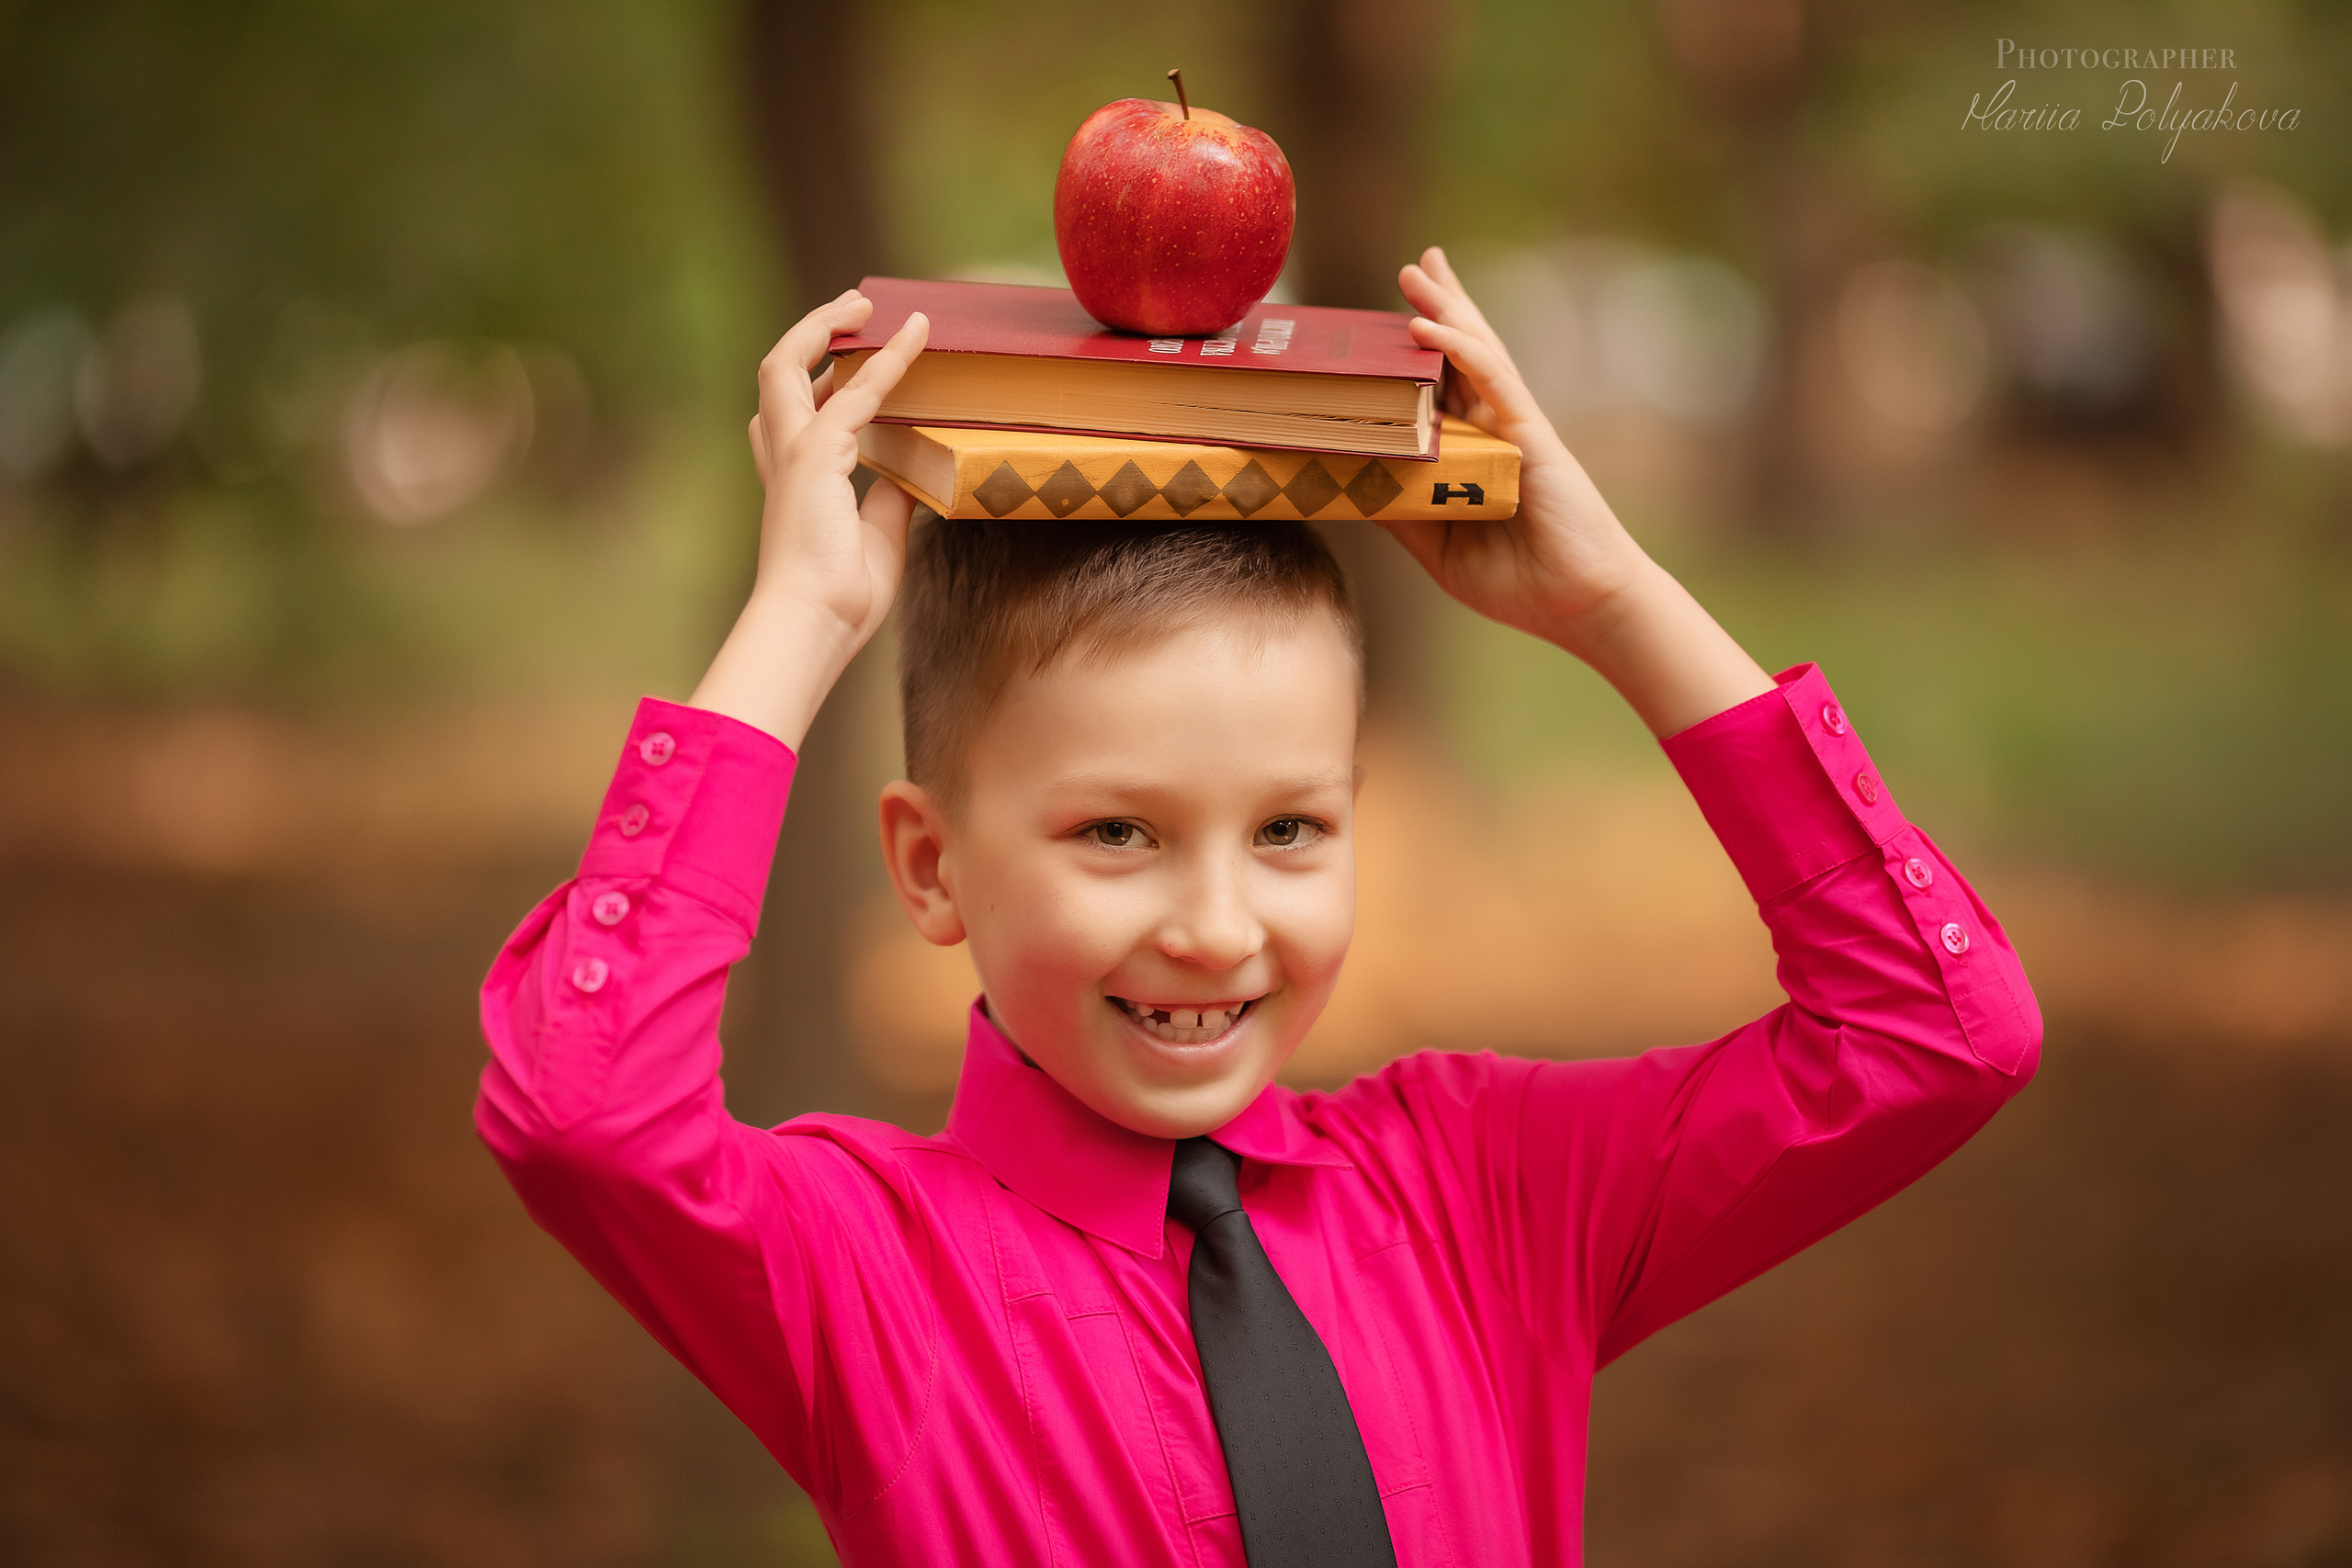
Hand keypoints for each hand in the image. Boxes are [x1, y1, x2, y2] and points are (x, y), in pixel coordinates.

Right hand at [689, 291, 929, 746]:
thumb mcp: (879, 535)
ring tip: (864, 301)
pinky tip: (915, 335)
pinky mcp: (816, 454)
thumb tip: (916, 469)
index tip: (851, 361)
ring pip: (788, 364)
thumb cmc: (842, 596)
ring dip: (824, 325)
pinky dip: (887, 359)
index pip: (789, 418)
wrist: (816, 622)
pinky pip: (856, 391)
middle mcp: (784, 457)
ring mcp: (794, 452)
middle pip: (779, 376)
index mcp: (794, 481)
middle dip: (810, 335)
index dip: (817, 382)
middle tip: (853, 310)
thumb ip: (891, 495)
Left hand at [1389, 247, 1646, 652]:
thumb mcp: (1438, 545)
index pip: (1444, 389)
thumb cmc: (1519, 580)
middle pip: (1464, 355)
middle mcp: (1495, 431)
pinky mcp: (1530, 435)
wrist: (1579, 606)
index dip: (1424, 352)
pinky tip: (1429, 323)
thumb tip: (1346, 483)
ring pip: (1476, 353)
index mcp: (1476, 453)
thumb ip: (1400, 510)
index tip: (1391, 321)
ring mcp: (1514, 428)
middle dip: (1441, 306)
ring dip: (1446, 307)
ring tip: (1419, 269)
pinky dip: (1460, 347)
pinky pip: (1492, 380)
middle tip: (1415, 266)